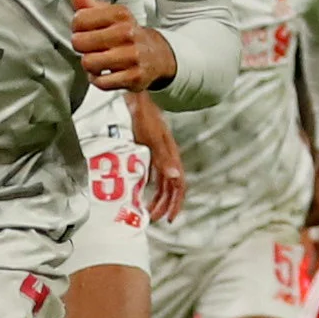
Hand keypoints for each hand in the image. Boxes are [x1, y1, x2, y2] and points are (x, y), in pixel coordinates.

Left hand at [73, 0, 176, 92]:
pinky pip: (101, 82)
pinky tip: (103, 73)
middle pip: (80, 42)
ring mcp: (131, 56)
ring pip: (88, 63)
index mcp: (120, 15)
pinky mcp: (133, 77)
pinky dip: (98, 80)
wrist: (157, 55)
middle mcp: (127, 33)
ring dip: (89, 65)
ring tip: (97, 61)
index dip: (76, 28)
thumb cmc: (130, 36)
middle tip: (90, 48)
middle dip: (82, 47)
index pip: (80, 20)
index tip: (83, 31)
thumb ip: (91, 6)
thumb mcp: (113, 16)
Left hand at [128, 93, 185, 221]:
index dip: (175, 203)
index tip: (169, 218)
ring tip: (148, 211)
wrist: (139, 99)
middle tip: (153, 218)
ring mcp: (161, 155)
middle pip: (172, 188)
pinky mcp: (152, 151)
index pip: (178, 186)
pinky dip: (151, 186)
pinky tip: (143, 192)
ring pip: (164, 183)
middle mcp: (169, 158)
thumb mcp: (153, 139)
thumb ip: (164, 159)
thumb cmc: (146, 118)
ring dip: (158, 198)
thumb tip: (176, 178)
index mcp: (172, 157)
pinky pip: (155, 174)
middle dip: (165, 205)